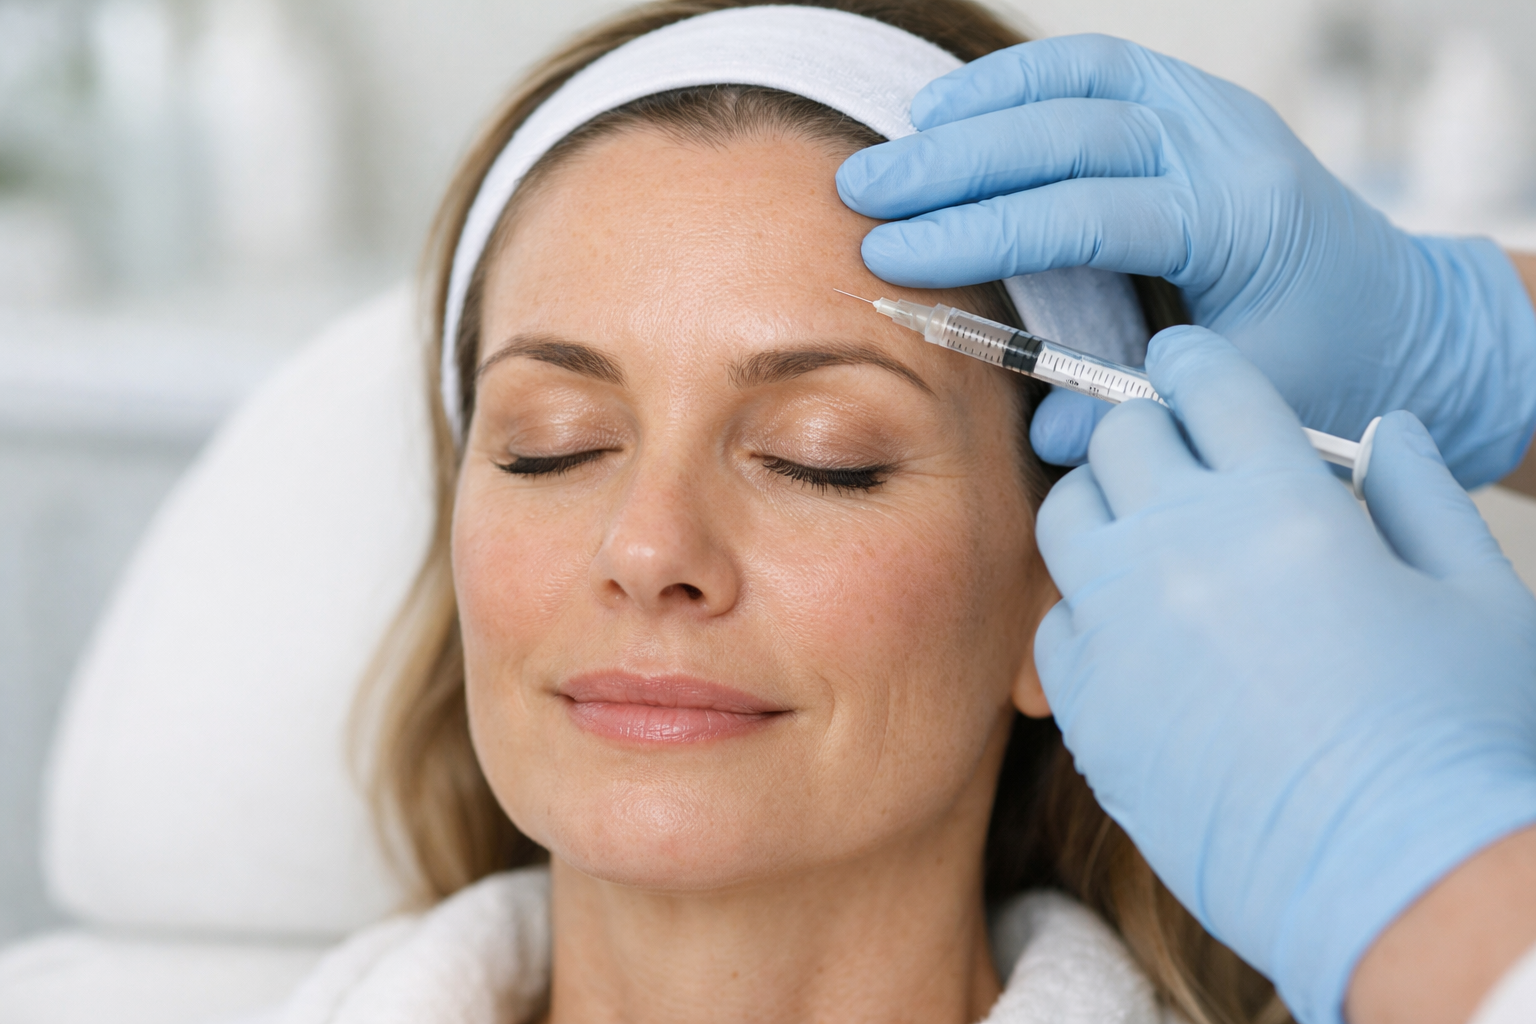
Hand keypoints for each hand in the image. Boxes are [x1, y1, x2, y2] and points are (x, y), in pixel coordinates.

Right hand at [836, 35, 1535, 485]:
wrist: (1396, 309)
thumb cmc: (1319, 356)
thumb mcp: (1239, 397)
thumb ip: (1139, 411)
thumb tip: (1047, 429)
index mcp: (1237, 219)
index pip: (1085, 214)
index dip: (981, 234)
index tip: (894, 253)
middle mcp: (1224, 145)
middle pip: (1068, 134)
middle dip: (954, 163)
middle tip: (863, 190)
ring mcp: (1209, 111)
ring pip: (1077, 81)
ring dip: (977, 109)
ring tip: (894, 144)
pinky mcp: (1189, 102)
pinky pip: (1094, 67)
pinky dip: (1017, 83)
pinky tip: (950, 107)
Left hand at [1033, 324, 1535, 1023]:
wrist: (1397, 882)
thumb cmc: (1456, 740)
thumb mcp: (1477, 591)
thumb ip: (1420, 490)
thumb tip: (1386, 431)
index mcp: (1280, 500)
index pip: (1205, 382)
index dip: (1198, 366)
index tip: (1192, 371)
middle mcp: (1180, 546)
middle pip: (1119, 437)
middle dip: (1149, 431)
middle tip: (1180, 458)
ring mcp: (1119, 625)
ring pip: (1067, 516)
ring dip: (1104, 509)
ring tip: (1150, 537)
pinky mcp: (1087, 704)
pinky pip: (1054, 621)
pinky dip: (1088, 610)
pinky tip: (1137, 632)